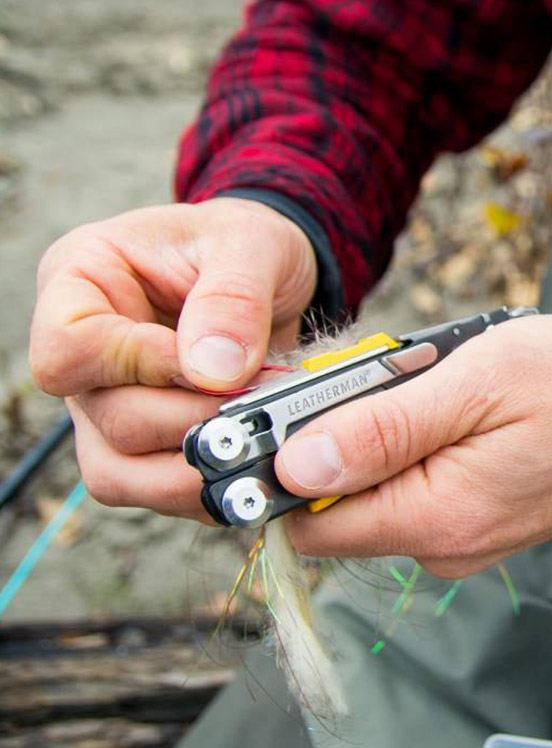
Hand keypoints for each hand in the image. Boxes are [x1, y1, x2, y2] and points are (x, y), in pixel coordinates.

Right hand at [30, 198, 316, 519]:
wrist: (275, 276)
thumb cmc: (247, 245)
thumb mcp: (251, 244)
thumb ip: (233, 298)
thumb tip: (214, 370)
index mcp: (81, 282)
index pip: (68, 349)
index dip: (139, 367)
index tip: (210, 363)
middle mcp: (83, 354)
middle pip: (106, 420)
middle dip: (190, 420)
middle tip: (258, 401)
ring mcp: (108, 406)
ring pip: (119, 473)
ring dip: (195, 470)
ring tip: (257, 440)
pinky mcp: (146, 445)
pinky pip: (157, 491)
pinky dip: (209, 487)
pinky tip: (254, 464)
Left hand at [277, 314, 551, 577]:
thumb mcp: (473, 383)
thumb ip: (380, 429)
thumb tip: (294, 469)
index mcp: (436, 519)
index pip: (308, 525)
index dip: (284, 469)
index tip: (295, 410)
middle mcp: (440, 548)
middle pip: (335, 510)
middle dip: (336, 442)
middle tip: (382, 379)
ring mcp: (457, 542)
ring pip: (373, 498)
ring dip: (376, 441)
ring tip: (429, 388)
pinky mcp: (471, 526)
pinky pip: (410, 493)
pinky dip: (408, 451)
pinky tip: (444, 411)